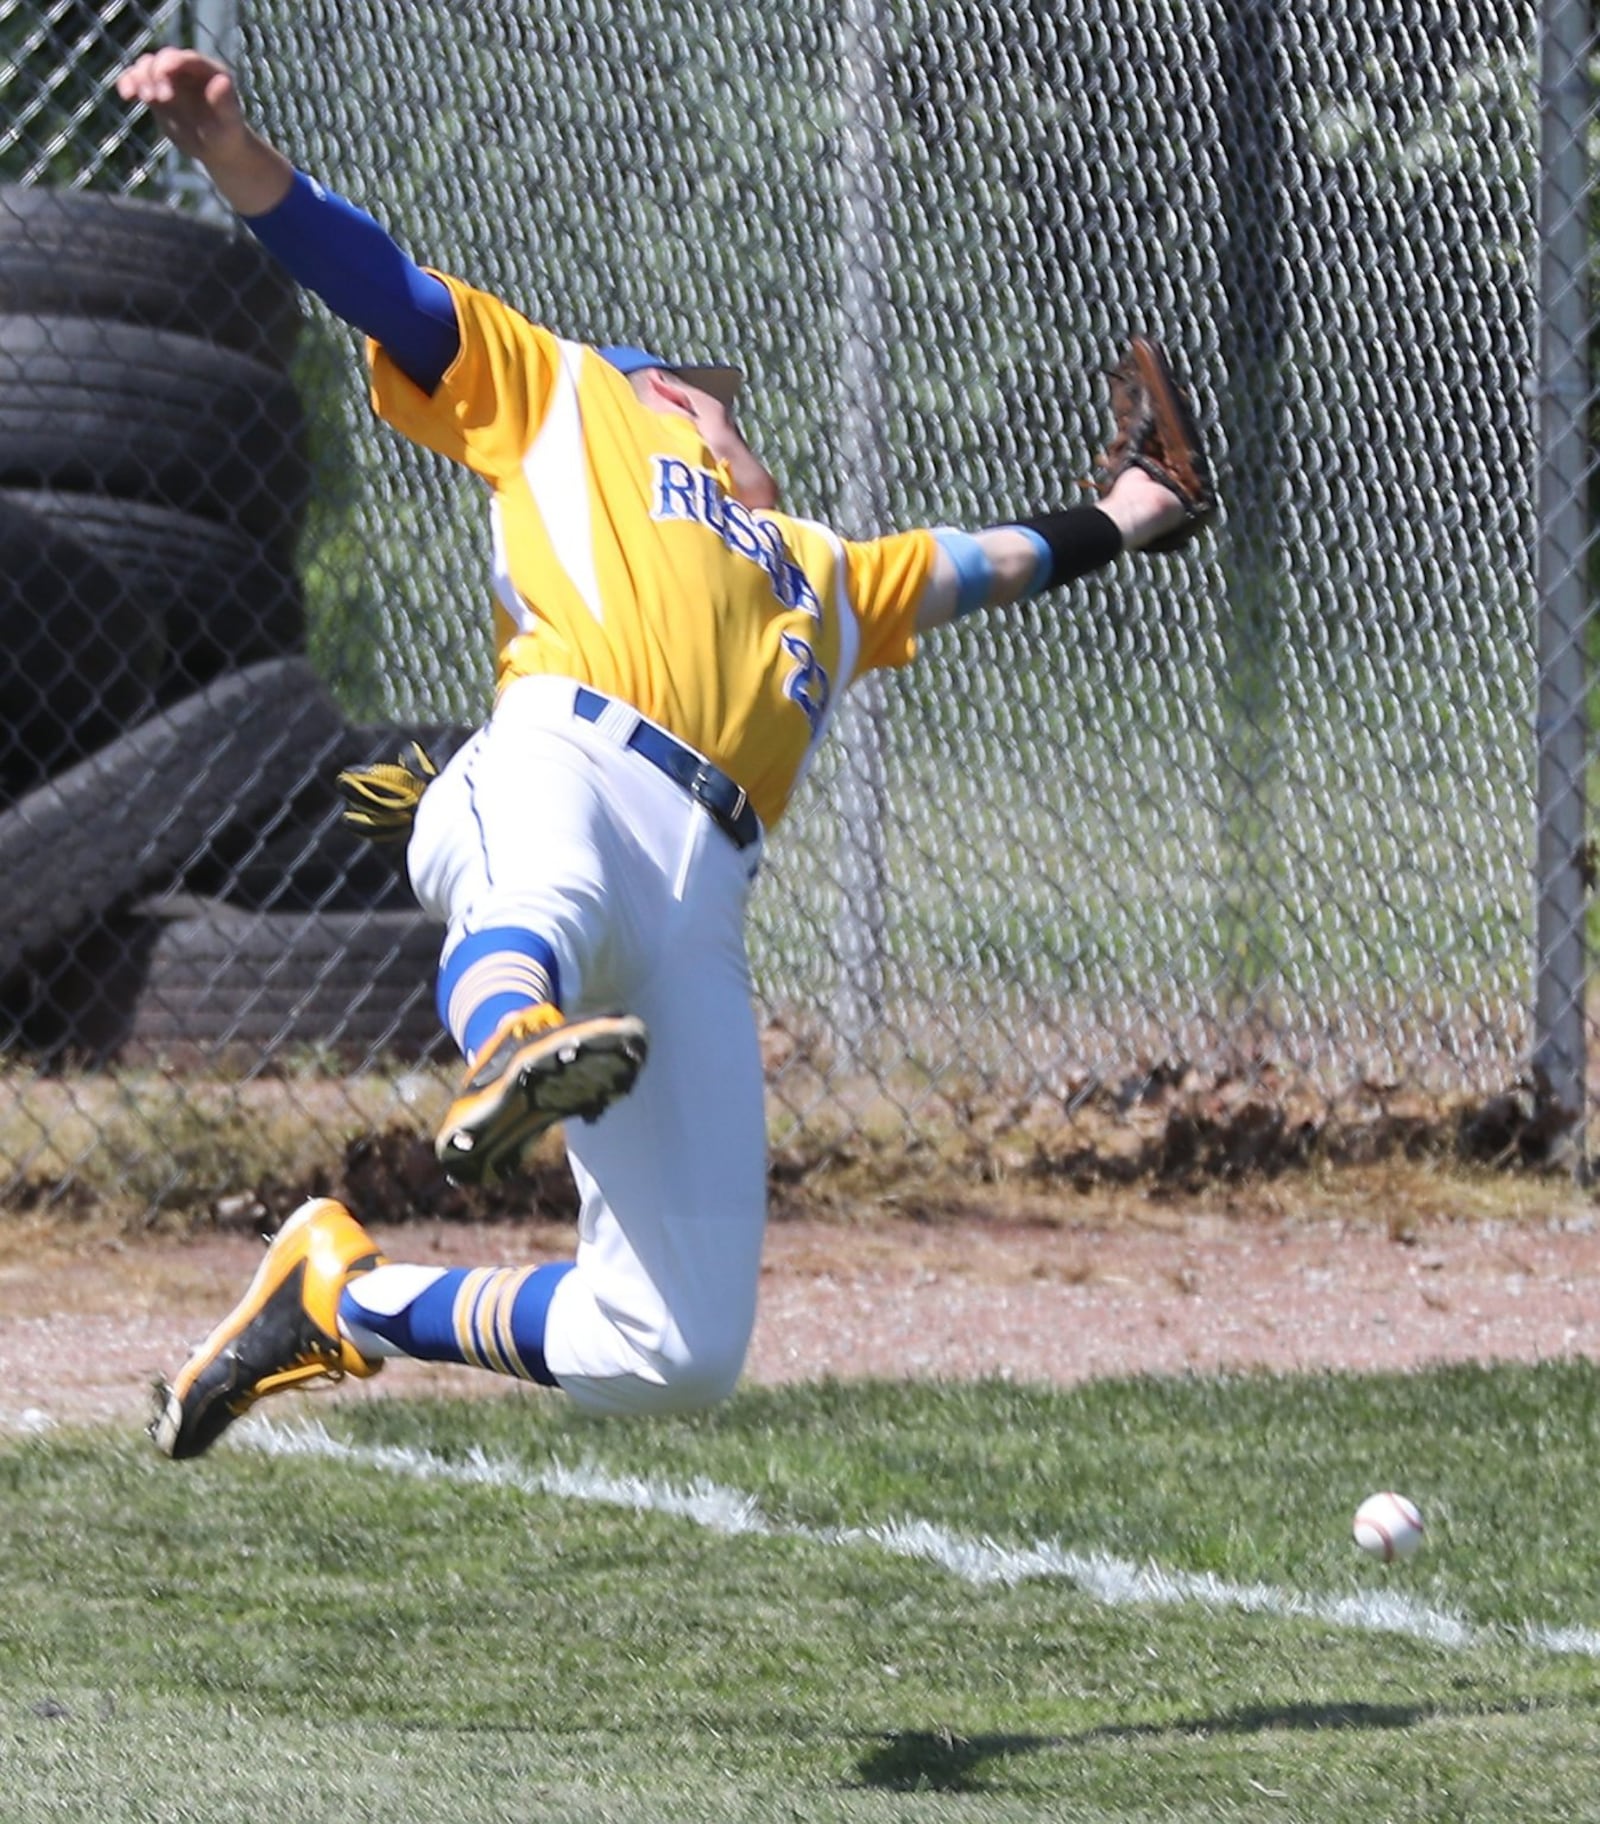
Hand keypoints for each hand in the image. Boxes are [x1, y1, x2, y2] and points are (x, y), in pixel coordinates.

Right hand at [117, 47, 245, 164]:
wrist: (216, 150)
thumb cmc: (227, 136)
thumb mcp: (229, 122)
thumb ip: (225, 103)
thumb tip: (222, 81)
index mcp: (208, 71)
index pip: (188, 59)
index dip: (173, 62)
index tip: (163, 73)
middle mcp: (186, 69)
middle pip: (164, 59)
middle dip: (156, 73)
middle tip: (157, 98)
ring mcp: (169, 78)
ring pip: (147, 66)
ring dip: (140, 77)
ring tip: (145, 98)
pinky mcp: (155, 89)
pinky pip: (136, 79)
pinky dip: (128, 83)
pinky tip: (127, 95)